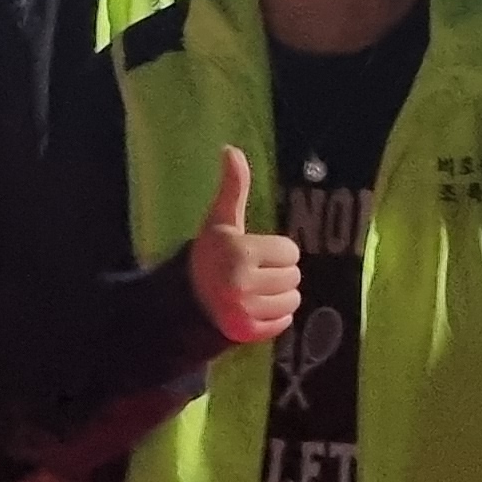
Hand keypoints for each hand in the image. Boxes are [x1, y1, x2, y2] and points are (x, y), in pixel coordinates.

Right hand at [185, 148, 300, 348]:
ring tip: (256, 290)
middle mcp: (243, 283)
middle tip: (255, 272)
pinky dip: (275, 316)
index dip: (276, 251)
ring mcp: (245, 311)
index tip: (255, 253)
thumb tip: (231, 149)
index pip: (290, 252)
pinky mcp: (248, 333)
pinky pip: (284, 322)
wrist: (187, 299)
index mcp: (240, 253)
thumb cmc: (211, 254)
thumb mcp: (221, 221)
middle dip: (279, 273)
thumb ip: (234, 188)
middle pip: (294, 276)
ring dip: (280, 295)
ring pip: (293, 300)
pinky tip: (255, 307)